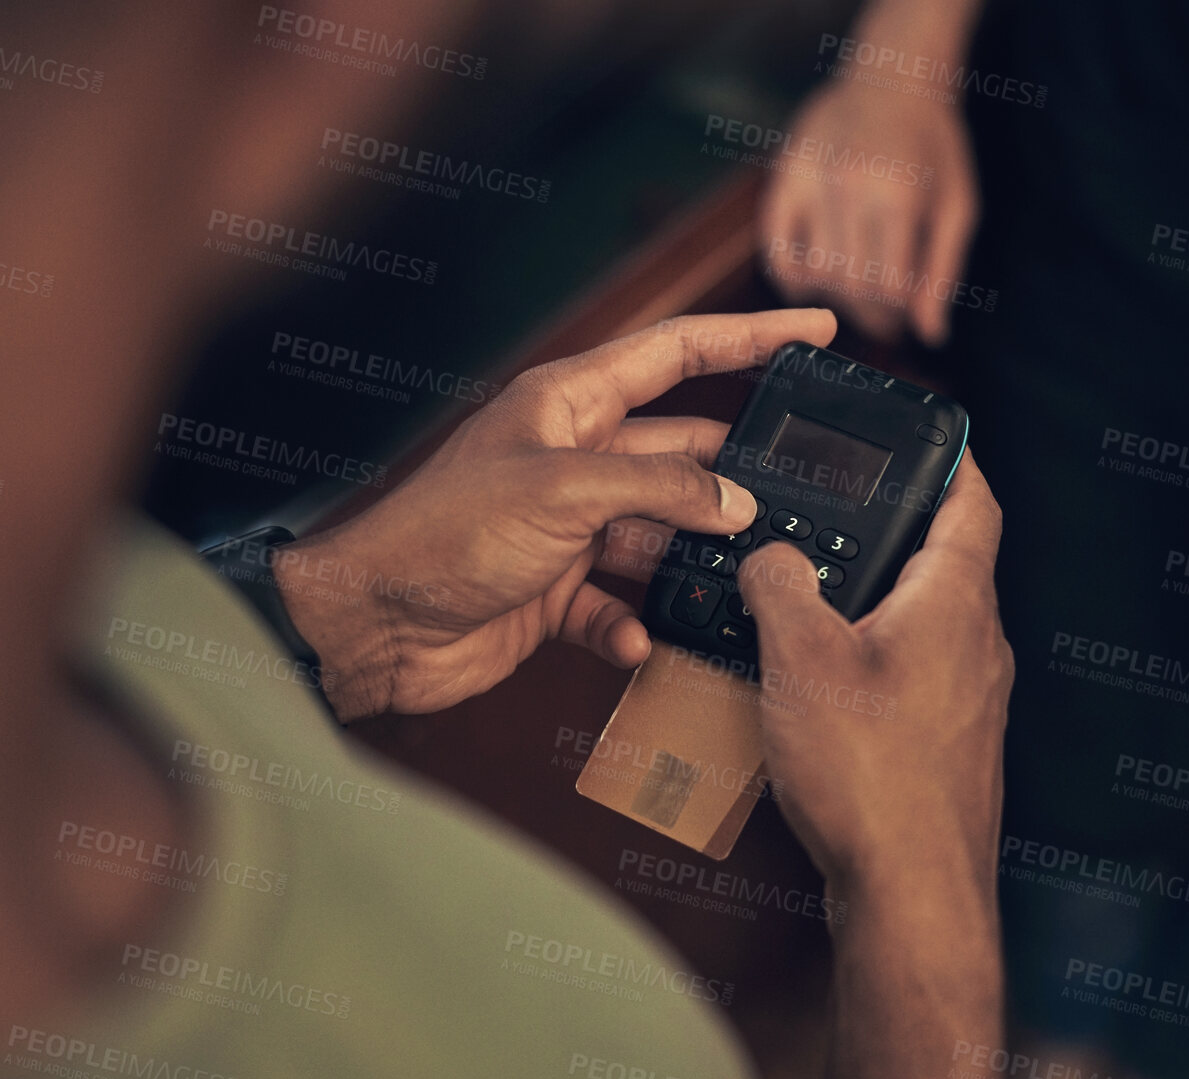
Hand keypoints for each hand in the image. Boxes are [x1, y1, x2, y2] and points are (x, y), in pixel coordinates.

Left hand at [277, 309, 838, 720]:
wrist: (373, 625)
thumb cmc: (442, 535)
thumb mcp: (565, 493)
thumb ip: (661, 492)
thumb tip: (735, 505)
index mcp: (571, 404)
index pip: (679, 352)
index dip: (751, 337)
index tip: (816, 331)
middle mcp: (574, 457)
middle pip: (680, 454)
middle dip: (730, 480)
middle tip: (790, 499)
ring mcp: (568, 526)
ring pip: (659, 534)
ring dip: (687, 561)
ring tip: (729, 580)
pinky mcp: (557, 590)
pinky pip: (620, 602)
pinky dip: (633, 623)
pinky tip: (636, 637)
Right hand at [736, 452, 1011, 899]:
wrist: (911, 894)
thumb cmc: (870, 775)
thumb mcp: (799, 658)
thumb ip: (781, 587)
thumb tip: (773, 557)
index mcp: (956, 602)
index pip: (973, 501)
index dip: (950, 459)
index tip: (928, 435)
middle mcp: (978, 646)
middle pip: (945, 563)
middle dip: (890, 538)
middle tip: (837, 519)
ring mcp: (971, 702)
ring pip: (926, 626)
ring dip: (875, 607)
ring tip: (808, 607)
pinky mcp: (950, 749)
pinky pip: (913, 681)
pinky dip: (872, 665)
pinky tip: (821, 692)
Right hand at [759, 77, 979, 345]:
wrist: (892, 80)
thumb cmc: (934, 146)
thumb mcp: (955, 205)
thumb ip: (942, 271)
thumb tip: (931, 334)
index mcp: (898, 195)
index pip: (889, 288)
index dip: (896, 316)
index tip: (901, 321)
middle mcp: (849, 189)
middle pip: (849, 287)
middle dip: (866, 313)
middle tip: (880, 316)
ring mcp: (811, 182)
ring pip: (813, 274)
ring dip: (833, 296)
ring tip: (854, 290)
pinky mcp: (784, 178)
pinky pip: (776, 249)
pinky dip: (791, 277)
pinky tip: (812, 279)